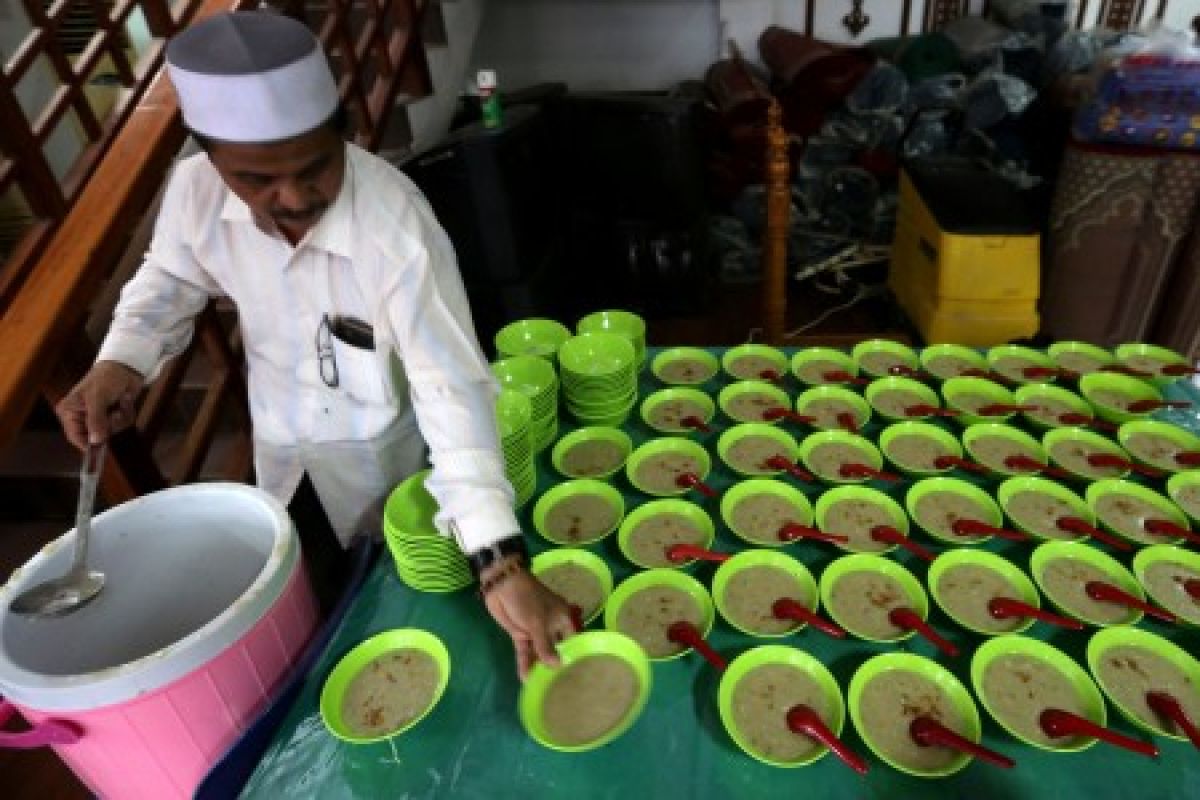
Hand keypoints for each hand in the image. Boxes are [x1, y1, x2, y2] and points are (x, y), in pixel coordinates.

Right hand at [56, 360, 144, 448]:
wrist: (126, 366)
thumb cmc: (105, 378)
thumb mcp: (98, 398)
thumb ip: (96, 420)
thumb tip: (94, 441)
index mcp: (70, 412)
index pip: (74, 436)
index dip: (87, 445)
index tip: (101, 451)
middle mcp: (82, 416)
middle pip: (96, 436)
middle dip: (110, 424)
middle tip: (114, 412)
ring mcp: (99, 417)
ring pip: (112, 431)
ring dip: (121, 417)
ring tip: (121, 401)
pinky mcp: (113, 415)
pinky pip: (123, 424)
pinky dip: (127, 413)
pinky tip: (126, 400)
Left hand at [481, 557, 577, 680]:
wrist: (502, 585)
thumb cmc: (528, 599)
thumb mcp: (539, 623)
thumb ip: (546, 646)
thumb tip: (557, 665)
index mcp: (563, 619)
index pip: (573, 640)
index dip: (573, 655)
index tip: (576, 675)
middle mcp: (552, 626)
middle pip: (556, 649)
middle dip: (555, 665)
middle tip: (557, 687)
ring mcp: (535, 631)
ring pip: (539, 653)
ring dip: (538, 667)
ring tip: (539, 687)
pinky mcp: (520, 635)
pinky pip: (525, 652)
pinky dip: (525, 663)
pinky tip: (525, 678)